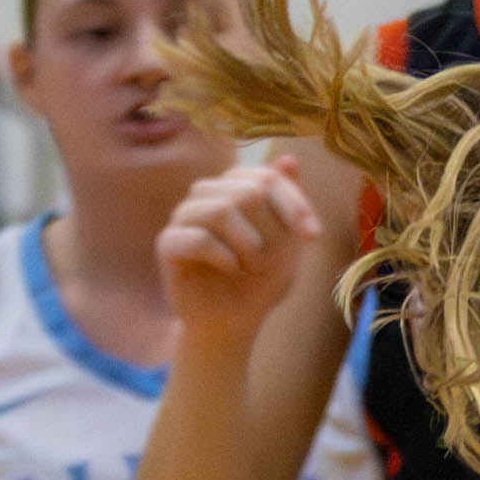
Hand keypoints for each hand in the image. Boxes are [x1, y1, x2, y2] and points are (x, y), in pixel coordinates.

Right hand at [159, 159, 321, 346]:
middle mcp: (207, 195)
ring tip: (251, 267)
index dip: (295, 205)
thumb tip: (291, 158)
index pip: (267, 177)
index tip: (312, 237)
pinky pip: (198, 239)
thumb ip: (291, 202)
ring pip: (220, 209)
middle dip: (270, 232)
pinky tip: (232, 270)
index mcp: (235, 188)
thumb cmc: (261, 280)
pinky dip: (225, 258)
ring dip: (248, 245)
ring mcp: (183, 217)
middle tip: (268, 262)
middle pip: (247, 191)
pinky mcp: (167, 244)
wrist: (233, 321)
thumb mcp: (288, 242)